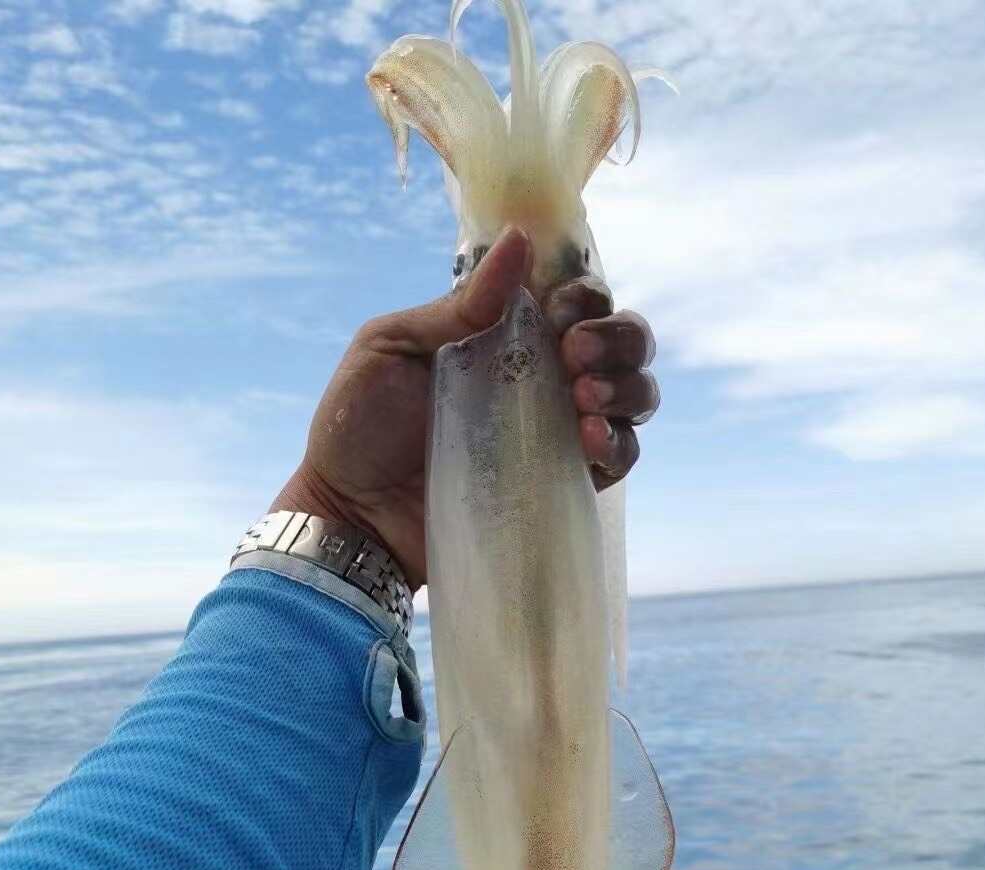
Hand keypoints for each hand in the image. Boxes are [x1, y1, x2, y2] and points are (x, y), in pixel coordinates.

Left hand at [272, 227, 658, 590]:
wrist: (350, 515)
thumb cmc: (356, 426)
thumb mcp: (390, 348)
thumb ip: (458, 306)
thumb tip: (519, 239)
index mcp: (504, 335)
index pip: (576, 300)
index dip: (584, 297)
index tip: (559, 311)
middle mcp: (542, 378)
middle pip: (622, 342)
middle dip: (617, 338)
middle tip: (574, 354)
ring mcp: (556, 431)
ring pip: (634, 396)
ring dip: (626, 387)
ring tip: (585, 399)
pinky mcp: (560, 481)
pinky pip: (618, 459)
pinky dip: (618, 444)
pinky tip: (590, 440)